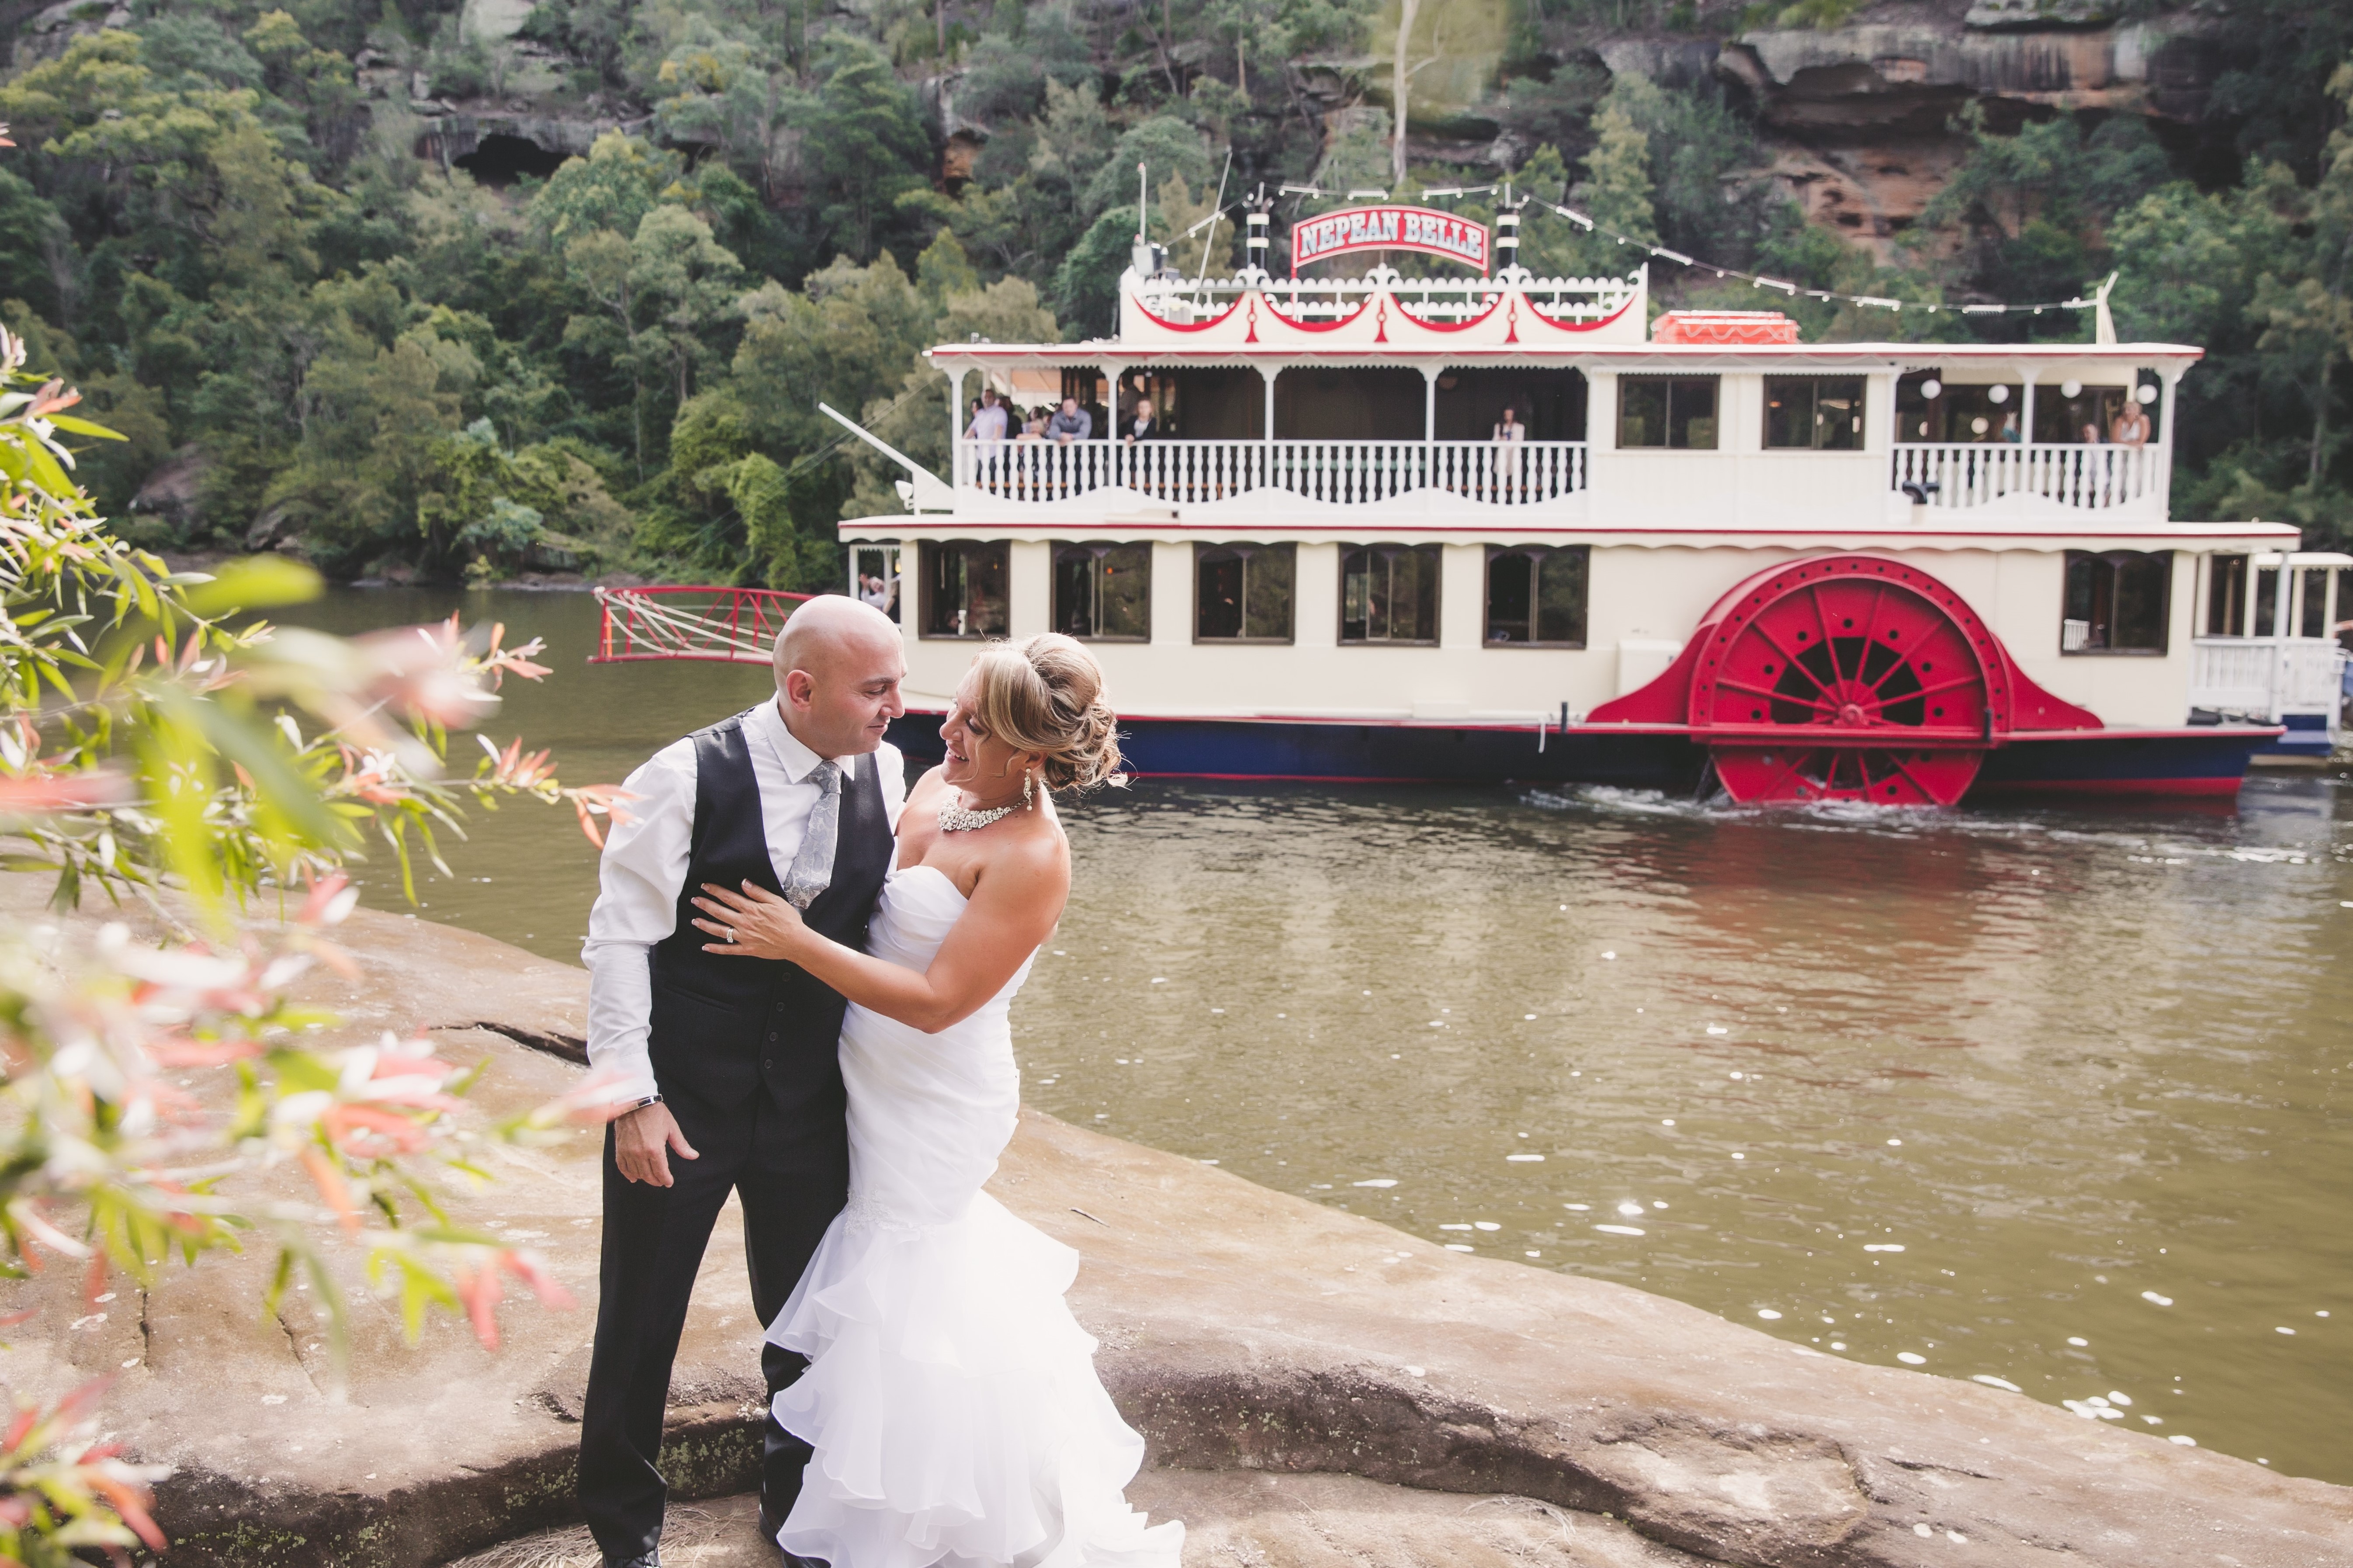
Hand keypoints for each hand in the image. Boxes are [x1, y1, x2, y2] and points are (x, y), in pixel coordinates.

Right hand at [615, 1101, 697, 1186]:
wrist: (635, 1102)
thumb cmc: (655, 1113)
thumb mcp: (672, 1128)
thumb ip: (681, 1145)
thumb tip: (694, 1156)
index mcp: (655, 1149)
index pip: (661, 1172)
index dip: (666, 1179)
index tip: (669, 1183)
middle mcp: (640, 1153)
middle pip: (648, 1175)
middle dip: (656, 1181)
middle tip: (661, 1181)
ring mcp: (628, 1152)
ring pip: (636, 1173)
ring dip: (644, 1178)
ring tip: (650, 1178)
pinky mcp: (619, 1149)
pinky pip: (622, 1167)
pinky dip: (628, 1174)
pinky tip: (633, 1178)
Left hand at [692, 879, 806, 959]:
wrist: (796, 942)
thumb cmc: (788, 920)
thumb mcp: (776, 901)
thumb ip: (758, 892)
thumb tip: (743, 882)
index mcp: (751, 909)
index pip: (728, 897)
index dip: (715, 891)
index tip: (704, 886)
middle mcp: (744, 922)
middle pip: (720, 912)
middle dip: (705, 905)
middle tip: (694, 900)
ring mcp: (744, 937)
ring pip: (720, 930)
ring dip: (705, 925)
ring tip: (694, 920)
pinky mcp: (747, 949)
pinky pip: (728, 950)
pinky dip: (716, 949)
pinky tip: (705, 947)